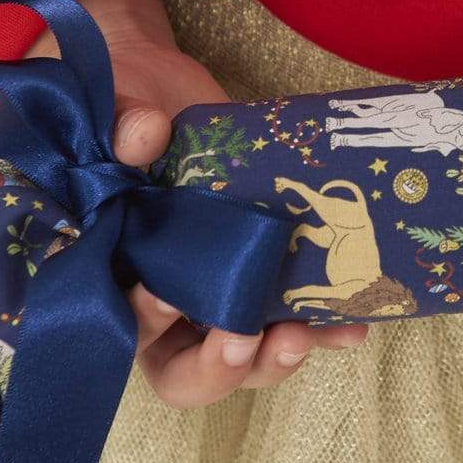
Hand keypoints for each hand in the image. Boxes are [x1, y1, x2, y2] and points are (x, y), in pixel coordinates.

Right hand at [39, 0, 368, 403]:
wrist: (163, 90)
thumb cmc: (124, 107)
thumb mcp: (116, 106)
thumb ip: (122, 125)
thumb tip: (144, 133)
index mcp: (110, 274)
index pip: (120, 325)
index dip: (142, 321)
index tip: (163, 294)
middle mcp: (162, 302)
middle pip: (184, 371)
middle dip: (217, 367)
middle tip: (242, 338)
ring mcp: (214, 296)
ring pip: (243, 356)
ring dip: (273, 356)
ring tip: (300, 333)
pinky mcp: (260, 278)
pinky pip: (292, 318)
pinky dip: (323, 327)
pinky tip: (351, 323)